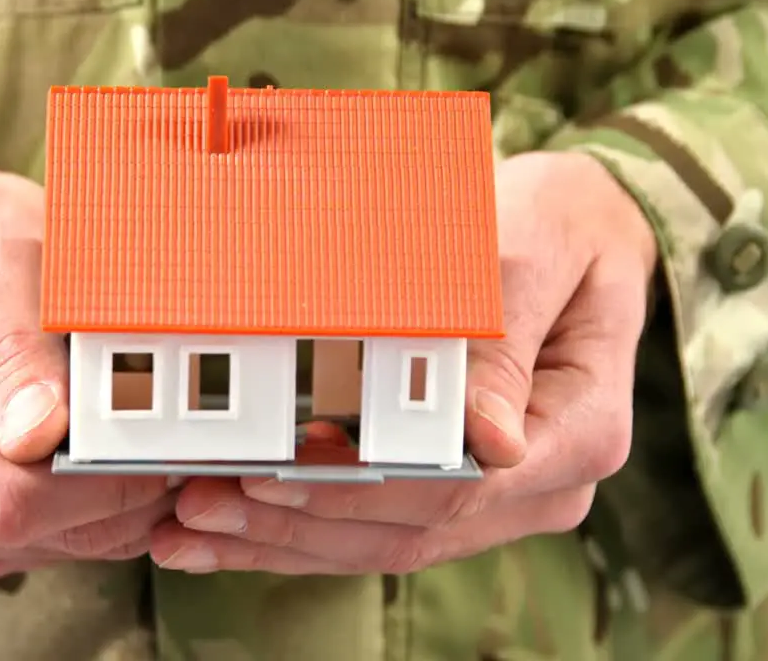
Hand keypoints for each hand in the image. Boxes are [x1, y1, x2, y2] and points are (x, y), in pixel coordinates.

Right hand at [0, 171, 176, 577]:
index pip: (4, 498)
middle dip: (116, 488)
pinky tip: (114, 446)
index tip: (161, 438)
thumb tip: (38, 436)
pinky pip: (54, 545)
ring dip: (118, 500)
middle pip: (32, 531)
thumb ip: (19, 340)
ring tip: (139, 419)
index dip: (96, 484)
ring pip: (54, 546)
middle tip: (169, 419)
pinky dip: (102, 508)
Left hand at [148, 151, 657, 574]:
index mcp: (578, 430)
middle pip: (407, 531)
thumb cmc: (559, 224)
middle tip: (196, 508)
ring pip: (380, 543)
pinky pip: (373, 526)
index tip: (269, 478)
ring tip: (188, 531)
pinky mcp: (457, 491)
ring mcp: (500, 497)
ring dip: (280, 541)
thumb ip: (504, 344)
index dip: (353, 490)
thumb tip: (487, 441)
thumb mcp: (536, 251)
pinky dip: (296, 530)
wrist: (579, 226)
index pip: (456, 488)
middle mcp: (543, 484)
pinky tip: (227, 533)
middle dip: (293, 526)